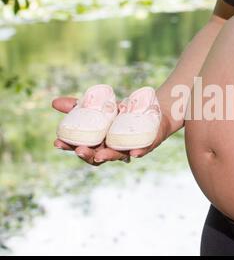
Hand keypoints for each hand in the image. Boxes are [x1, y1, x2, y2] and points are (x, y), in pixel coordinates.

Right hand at [52, 97, 169, 165]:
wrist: (153, 111)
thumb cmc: (123, 113)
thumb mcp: (101, 107)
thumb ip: (78, 106)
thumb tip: (54, 102)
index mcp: (100, 142)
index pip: (82, 148)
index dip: (70, 147)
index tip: (57, 143)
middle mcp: (113, 148)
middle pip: (97, 157)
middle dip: (87, 155)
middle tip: (79, 149)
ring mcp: (129, 148)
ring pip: (118, 156)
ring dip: (108, 156)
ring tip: (99, 155)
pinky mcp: (147, 145)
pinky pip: (142, 150)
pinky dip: (137, 152)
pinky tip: (134, 153)